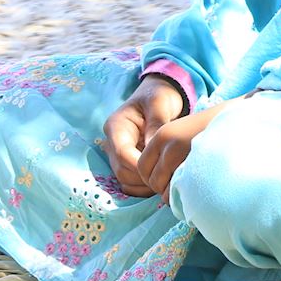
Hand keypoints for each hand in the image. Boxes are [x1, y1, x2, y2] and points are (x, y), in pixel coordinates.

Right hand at [102, 74, 188, 197]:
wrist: (159, 94)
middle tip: (167, 177)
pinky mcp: (127, 162)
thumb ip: (156, 124)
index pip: (122, 154)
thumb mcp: (159, 103)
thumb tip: (153, 148)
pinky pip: (131, 181)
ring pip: (125, 180)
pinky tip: (161, 179)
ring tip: (166, 179)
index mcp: (116, 126)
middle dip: (143, 178)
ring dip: (144, 185)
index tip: (161, 169)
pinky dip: (144, 186)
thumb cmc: (159, 95)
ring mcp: (118, 153)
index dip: (140, 166)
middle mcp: (112, 142)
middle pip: (121, 172)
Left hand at [134, 99, 231, 201]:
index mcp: (162, 135)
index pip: (142, 167)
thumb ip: (170, 153)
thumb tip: (161, 183)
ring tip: (189, 192)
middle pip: (152, 180)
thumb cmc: (214, 129)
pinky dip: (186, 197)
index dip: (151, 179)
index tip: (166, 183)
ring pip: (165, 189)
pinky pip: (182, 190)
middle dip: (162, 190)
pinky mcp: (196, 162)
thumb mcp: (185, 134)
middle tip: (179, 190)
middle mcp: (167, 142)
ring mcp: (181, 152)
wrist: (239, 118)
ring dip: (174, 195)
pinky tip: (197, 192)